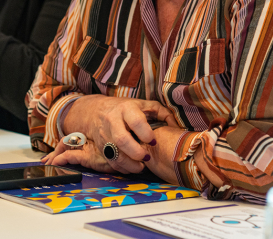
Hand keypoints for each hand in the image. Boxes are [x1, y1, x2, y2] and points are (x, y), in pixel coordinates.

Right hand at [52, 95, 177, 172]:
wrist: (96, 110)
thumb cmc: (127, 108)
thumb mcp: (144, 104)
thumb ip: (162, 113)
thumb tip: (176, 128)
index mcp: (126, 109)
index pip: (135, 121)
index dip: (146, 133)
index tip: (153, 141)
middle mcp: (113, 121)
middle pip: (122, 140)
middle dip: (137, 152)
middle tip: (147, 157)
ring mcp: (105, 135)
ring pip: (116, 154)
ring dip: (130, 165)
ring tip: (142, 166)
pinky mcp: (101, 147)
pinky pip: (112, 162)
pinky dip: (123, 168)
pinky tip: (132, 167)